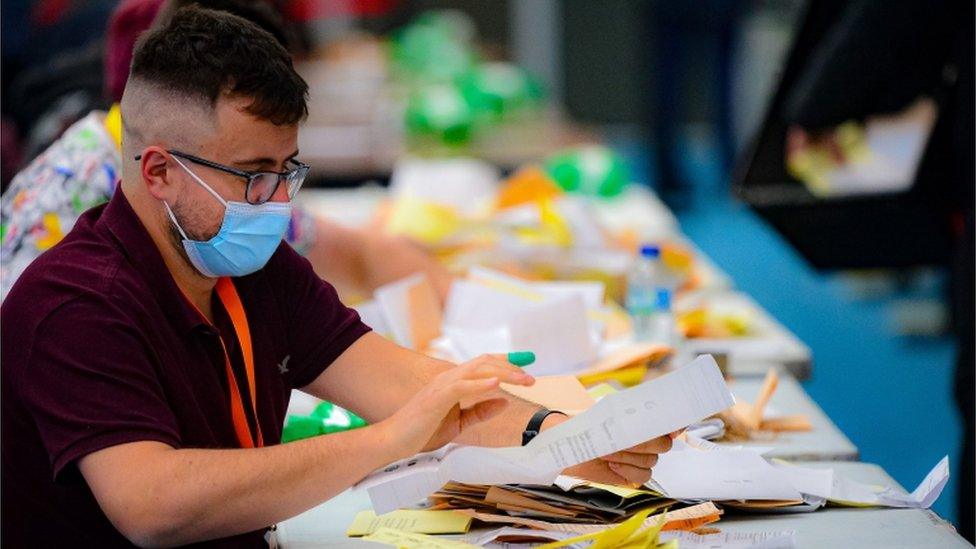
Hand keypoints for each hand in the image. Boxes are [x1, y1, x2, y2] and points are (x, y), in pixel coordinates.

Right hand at [381, 355, 534, 457]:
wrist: (395, 442)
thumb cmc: (422, 432)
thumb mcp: (459, 423)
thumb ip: (480, 411)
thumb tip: (505, 401)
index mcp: (454, 382)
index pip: (484, 366)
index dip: (506, 363)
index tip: (527, 368)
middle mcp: (449, 378)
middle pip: (485, 362)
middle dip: (511, 367)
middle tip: (531, 378)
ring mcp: (442, 385)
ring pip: (478, 369)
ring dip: (504, 372)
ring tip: (523, 379)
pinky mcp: (437, 397)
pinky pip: (462, 386)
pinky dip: (481, 383)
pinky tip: (497, 384)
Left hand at [546, 414, 677, 486]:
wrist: (566, 445)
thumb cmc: (585, 426)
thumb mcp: (607, 416)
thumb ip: (632, 417)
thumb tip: (649, 416)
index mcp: (642, 422)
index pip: (670, 422)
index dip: (677, 424)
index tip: (673, 426)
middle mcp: (644, 440)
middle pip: (664, 444)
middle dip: (644, 443)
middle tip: (623, 440)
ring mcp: (638, 458)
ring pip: (651, 461)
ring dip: (629, 456)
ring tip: (607, 451)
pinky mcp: (630, 475)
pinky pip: (643, 476)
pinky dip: (628, 470)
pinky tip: (612, 465)